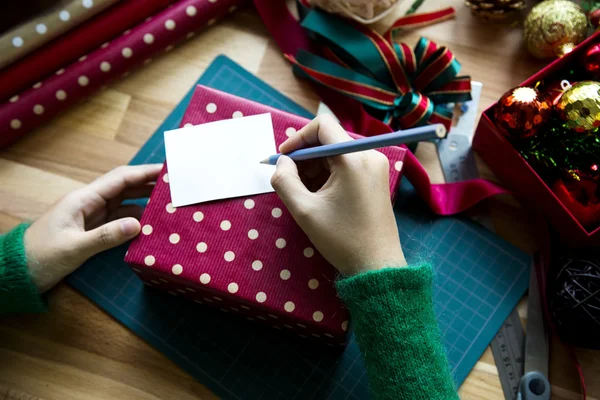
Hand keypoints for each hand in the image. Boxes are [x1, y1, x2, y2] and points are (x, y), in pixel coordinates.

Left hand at [24, 164, 161, 291]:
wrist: (18, 272)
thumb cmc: (41, 256)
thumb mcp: (74, 248)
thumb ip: (106, 236)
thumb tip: (138, 225)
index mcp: (83, 199)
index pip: (120, 179)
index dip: (144, 172)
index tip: (168, 170)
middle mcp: (90, 203)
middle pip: (125, 187)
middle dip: (150, 184)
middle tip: (176, 185)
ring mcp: (92, 216)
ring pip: (125, 203)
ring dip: (146, 202)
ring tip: (170, 203)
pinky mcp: (93, 229)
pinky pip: (120, 219)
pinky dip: (137, 219)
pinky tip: (151, 223)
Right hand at [271, 115, 405, 275]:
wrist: (376, 265)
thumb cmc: (342, 239)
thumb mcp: (304, 210)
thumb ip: (284, 181)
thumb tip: (282, 162)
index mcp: (353, 158)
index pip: (322, 126)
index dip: (297, 138)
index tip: (283, 159)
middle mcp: (369, 155)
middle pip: (329, 140)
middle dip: (305, 157)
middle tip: (289, 180)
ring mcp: (375, 166)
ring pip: (336, 153)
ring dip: (315, 167)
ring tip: (303, 193)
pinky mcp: (376, 178)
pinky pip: (347, 165)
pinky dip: (328, 175)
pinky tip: (318, 196)